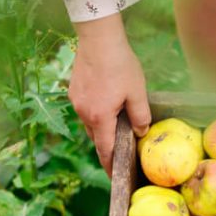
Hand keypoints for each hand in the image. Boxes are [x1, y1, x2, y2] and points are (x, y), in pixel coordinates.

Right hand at [68, 14, 150, 174]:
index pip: (105, 150)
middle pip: (97, 138)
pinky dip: (96, 114)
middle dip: (108, 147)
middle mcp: (84, 113)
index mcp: (100, 117)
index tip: (115, 177)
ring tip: (116, 127)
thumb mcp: (137, 92)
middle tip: (121, 153)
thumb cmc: (120, 64)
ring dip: (102, 128)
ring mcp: (76, 102)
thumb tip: (141, 132)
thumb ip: (140, 116)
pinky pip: (85, 110)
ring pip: (91, 124)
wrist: (98, 38)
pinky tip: (106, 105)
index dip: (111, 166)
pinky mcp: (74, 91)